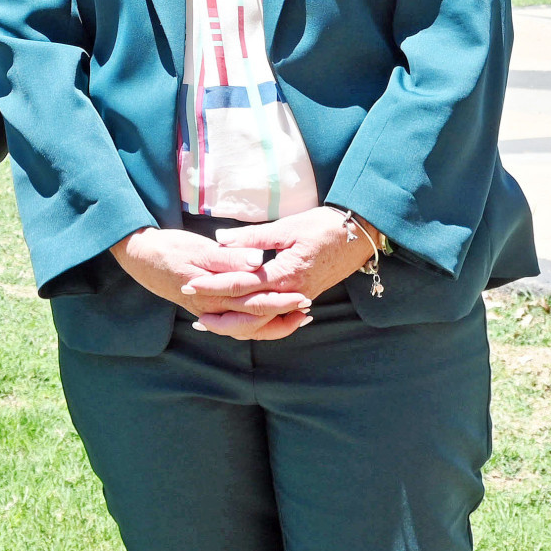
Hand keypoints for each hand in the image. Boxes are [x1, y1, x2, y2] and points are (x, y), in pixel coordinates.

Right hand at [110, 228, 312, 340]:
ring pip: (246, 327)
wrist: (140, 257)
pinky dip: (255, 323)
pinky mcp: (207, 308)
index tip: (303, 295)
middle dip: (282, 316)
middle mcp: (212, 309)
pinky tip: (268, 318)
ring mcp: (209, 311)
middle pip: (254, 320)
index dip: (280, 300)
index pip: (253, 302)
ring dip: (271, 324)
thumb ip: (227, 257)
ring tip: (296, 318)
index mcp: (213, 293)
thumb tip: (256, 261)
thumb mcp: (197, 248)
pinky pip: (235, 323)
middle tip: (307, 308)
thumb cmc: (169, 249)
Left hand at [180, 208, 374, 326]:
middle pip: (249, 312)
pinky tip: (244, 323)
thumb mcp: (287, 227)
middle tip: (193, 314)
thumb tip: (220, 239)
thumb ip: (252, 236)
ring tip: (212, 324)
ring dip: (236, 324)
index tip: (191, 284)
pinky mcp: (304, 297)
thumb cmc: (324, 226)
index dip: (214, 284)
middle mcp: (291, 293)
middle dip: (219, 313)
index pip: (241, 285)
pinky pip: (277, 318)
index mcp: (284, 274)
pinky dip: (259, 324)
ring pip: (263, 321)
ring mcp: (299, 299)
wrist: (359, 234)